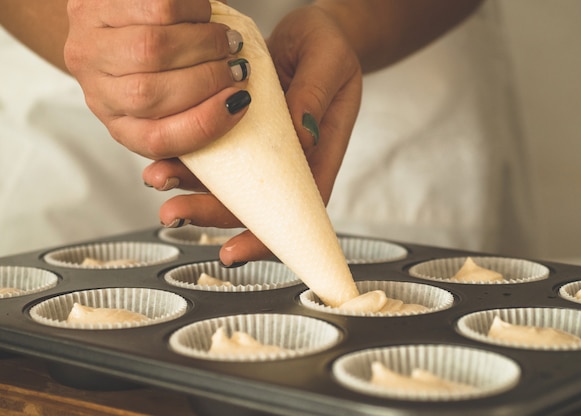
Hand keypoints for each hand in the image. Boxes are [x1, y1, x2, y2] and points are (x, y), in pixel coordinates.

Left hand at [64, 0, 250, 159]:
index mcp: (125, 128)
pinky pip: (153, 8)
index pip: (157, 141)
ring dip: (203, 42)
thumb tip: (213, 155)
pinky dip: (191, 10)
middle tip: (237, 67)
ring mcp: (91, 49)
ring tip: (225, 40)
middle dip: (209, 77)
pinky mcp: (94, 7)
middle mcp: (100, 94)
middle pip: (152, 94)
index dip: (205, 124)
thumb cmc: (158, 69)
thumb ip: (198, 130)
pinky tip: (202, 14)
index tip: (239, 103)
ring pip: (152, 49)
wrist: (115, 20)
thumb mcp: (176, 108)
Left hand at [143, 4, 362, 265]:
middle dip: (209, 212)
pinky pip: (214, 148)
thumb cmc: (331, 47)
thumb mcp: (329, 62)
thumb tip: (299, 135)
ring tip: (158, 178)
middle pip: (251, 203)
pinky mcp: (239, 128)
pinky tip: (164, 152)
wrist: (314, 31)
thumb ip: (315, 96)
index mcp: (320, 153)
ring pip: (226, 180)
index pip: (297, 208)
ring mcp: (261, 147)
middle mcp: (287, 159)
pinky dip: (188, 154)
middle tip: (174, 212)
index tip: (233, 251)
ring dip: (190, 185)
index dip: (265, 236)